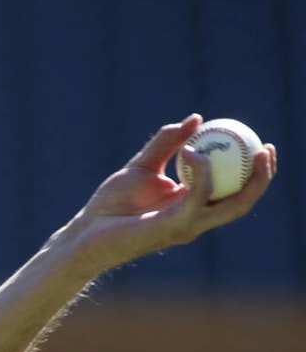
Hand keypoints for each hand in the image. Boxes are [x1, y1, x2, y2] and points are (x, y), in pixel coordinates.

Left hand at [59, 115, 276, 276]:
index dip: (255, 171)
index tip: (261, 143)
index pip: (233, 192)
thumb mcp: (141, 166)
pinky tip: (193, 152)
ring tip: (254, 150)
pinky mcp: (169, 227)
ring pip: (231, 206)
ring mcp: (184, 226)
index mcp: (190, 205)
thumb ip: (167, 142)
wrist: (84, 232)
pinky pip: (197, 199)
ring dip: (249, 180)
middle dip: (262, 178)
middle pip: (242, 202)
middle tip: (266, 148)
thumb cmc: (110, 205)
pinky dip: (202, 174)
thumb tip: (197, 119)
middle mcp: (193, 218)